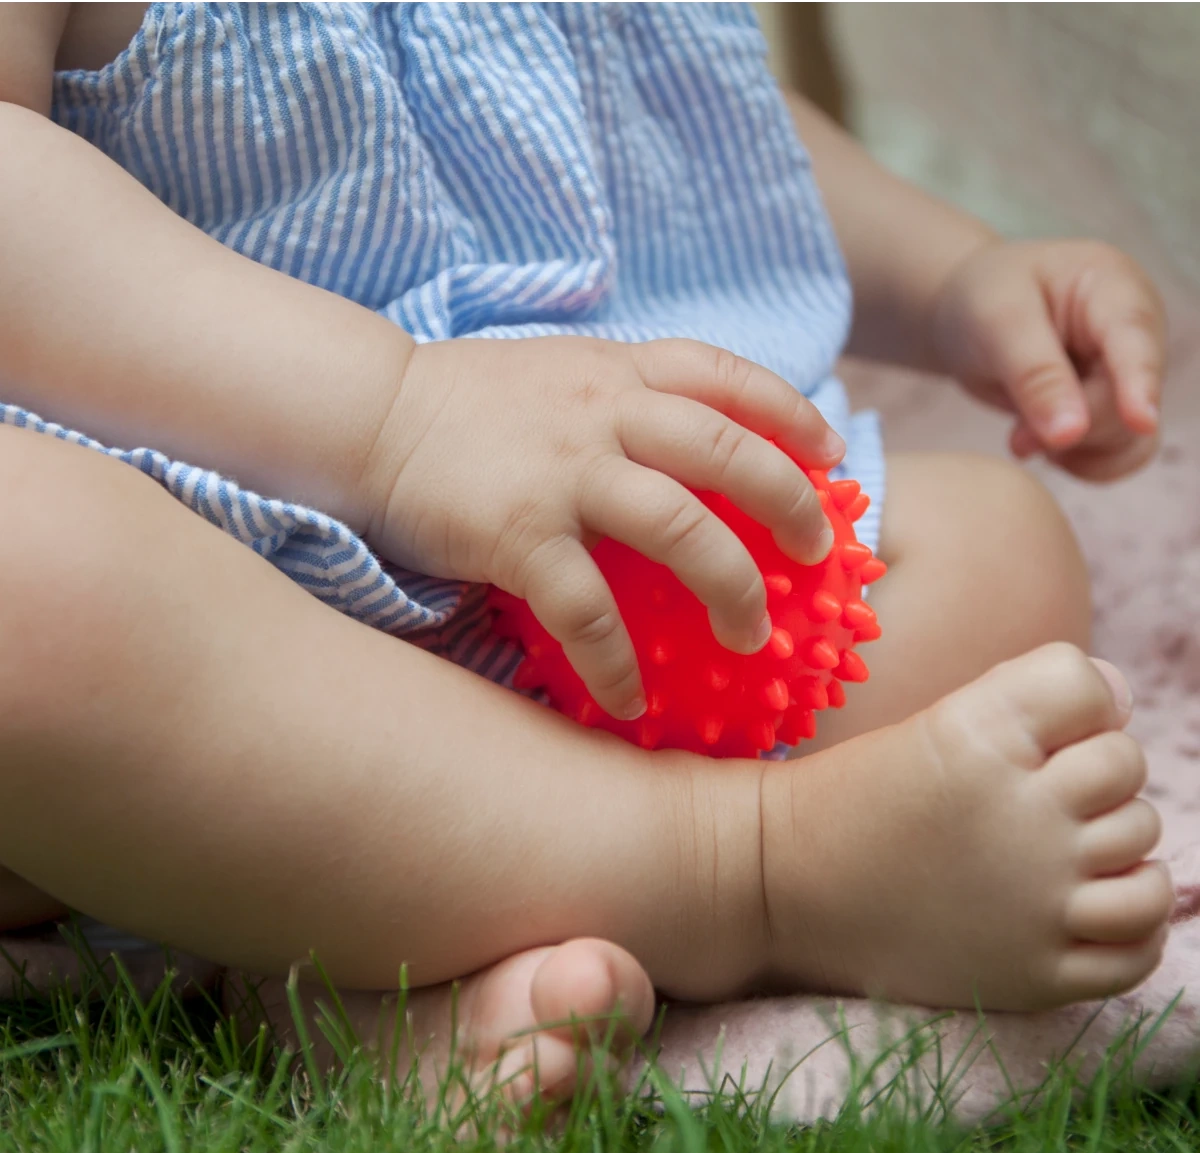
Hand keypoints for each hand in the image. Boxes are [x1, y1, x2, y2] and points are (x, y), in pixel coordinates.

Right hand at [363, 336, 843, 719]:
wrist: (370, 414)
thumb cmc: (467, 404)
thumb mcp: (559, 373)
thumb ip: (624, 399)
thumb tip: (685, 447)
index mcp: (618, 372)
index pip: (726, 375)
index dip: (790, 412)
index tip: (830, 454)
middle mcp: (603, 413)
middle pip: (726, 452)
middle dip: (788, 504)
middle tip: (816, 555)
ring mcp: (562, 472)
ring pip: (679, 526)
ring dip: (730, 587)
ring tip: (752, 638)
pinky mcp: (516, 532)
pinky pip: (587, 608)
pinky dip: (617, 660)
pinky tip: (633, 699)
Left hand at [931, 239, 1166, 480]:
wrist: (968, 311)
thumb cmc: (982, 298)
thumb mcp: (996, 324)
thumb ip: (1034, 376)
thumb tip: (1070, 432)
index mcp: (1112, 288)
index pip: (1136, 341)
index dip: (1140, 384)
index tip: (1140, 423)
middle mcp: (1134, 332)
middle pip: (1128, 402)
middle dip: (1073, 429)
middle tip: (1017, 438)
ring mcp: (1126, 373)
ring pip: (1129, 437)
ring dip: (1074, 450)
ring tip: (1021, 436)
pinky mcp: (1111, 407)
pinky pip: (1116, 454)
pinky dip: (1079, 462)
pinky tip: (1041, 447)